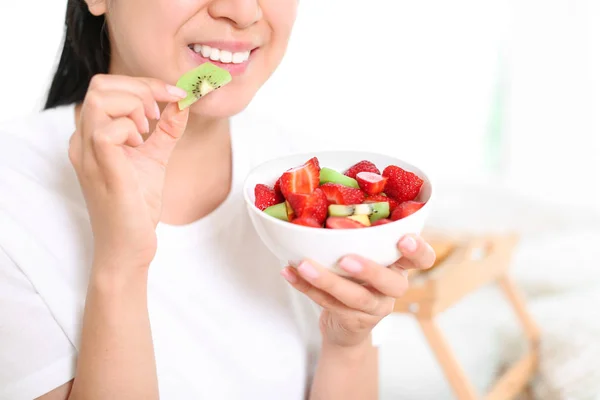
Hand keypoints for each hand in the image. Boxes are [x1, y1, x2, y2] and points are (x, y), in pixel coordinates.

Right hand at [69, 74, 188, 268]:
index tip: (175, 95)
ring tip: (149, 131)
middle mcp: (83, 141)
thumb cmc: (136, 206)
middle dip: (140, 89)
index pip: (106, 87)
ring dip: (135, 106)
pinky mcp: (102, 169)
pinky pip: (107, 130)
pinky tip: (141, 145)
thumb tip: (183, 103)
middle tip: (159, 114)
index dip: (144, 84)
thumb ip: (166, 130)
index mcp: (92, 135)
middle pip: (100, 86)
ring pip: (99, 100)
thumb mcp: (154, 158)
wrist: (128, 247)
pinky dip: (130, 128)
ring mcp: (88, 154)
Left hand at [281, 234, 435, 347]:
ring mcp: (374, 308)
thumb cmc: (357, 275)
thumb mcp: (366, 253)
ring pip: (354, 297)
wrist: (345, 325)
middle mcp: (392, 288)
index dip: (418, 251)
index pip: (423, 259)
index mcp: (399, 265)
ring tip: (303, 264)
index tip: (404, 238)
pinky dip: (305, 286)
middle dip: (370, 270)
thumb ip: (360, 234)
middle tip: (346, 259)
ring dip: (326, 280)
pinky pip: (327, 303)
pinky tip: (288, 272)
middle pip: (392, 283)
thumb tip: (328, 195)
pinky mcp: (353, 321)